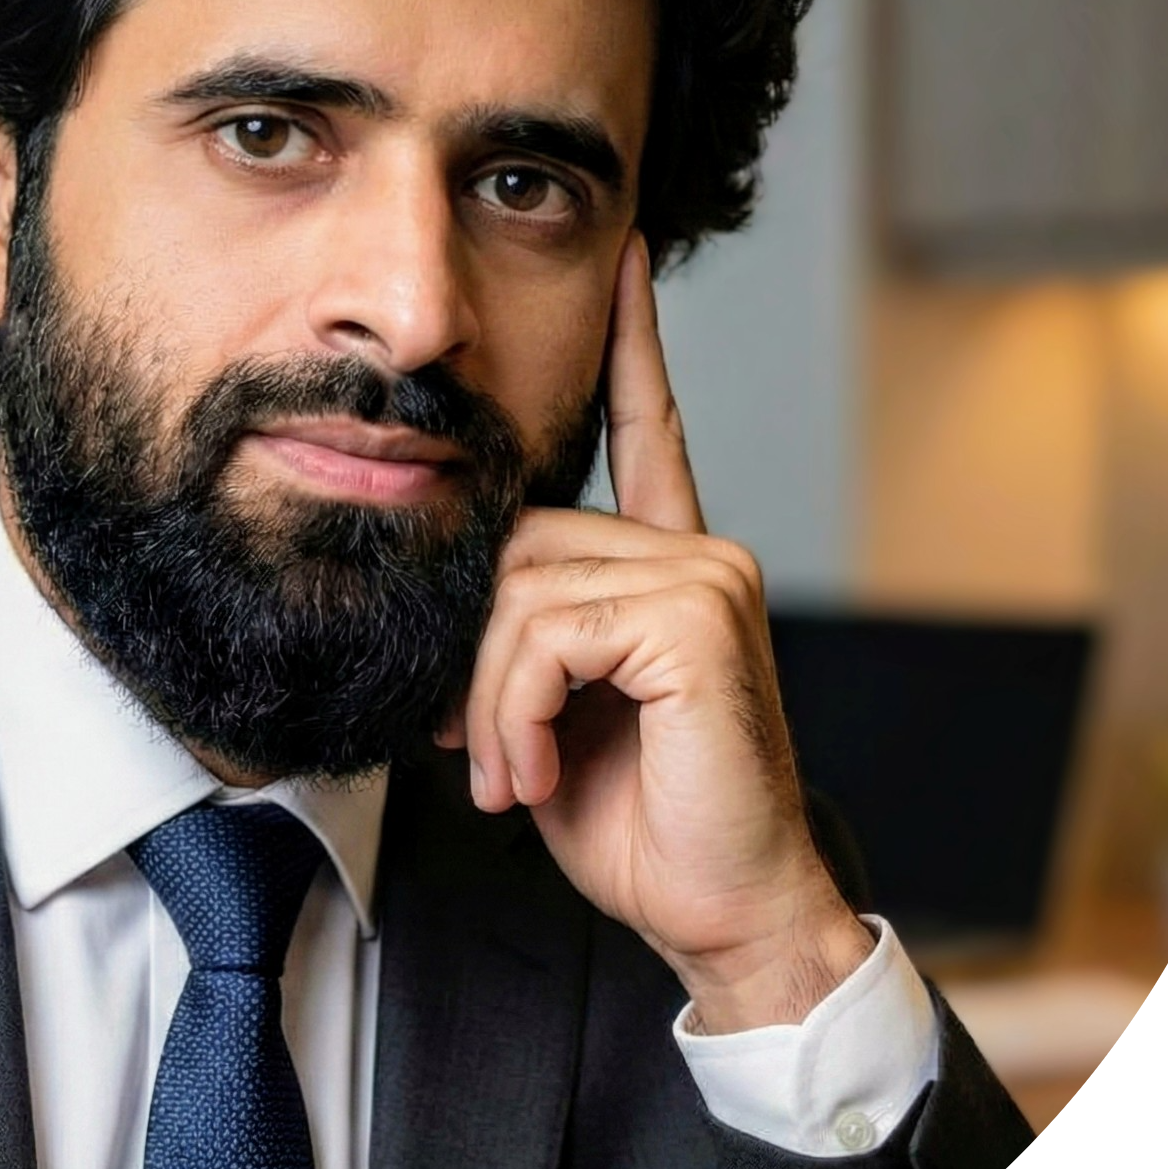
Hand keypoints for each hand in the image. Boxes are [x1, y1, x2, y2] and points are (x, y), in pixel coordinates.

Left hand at [440, 234, 872, 1032]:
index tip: (624, 255)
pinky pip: (546, 630)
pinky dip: (513, 710)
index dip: (632, 345)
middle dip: (474, 656)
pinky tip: (536, 771)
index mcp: (669, 566)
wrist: (718, 913)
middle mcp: (698, 552)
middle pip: (522, 541)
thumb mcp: (550, 713)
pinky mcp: (699, 616)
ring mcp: (707, 576)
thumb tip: (449, 600)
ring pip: (523, 590)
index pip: (648, 431)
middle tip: (472, 747)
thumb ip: (521, 635)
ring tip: (511, 775)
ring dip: (489, 701)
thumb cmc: (636, 819)